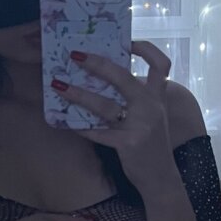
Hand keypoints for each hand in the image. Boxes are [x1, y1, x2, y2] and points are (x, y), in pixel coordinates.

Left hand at [50, 41, 178, 193]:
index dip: (145, 49)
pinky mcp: (128, 144)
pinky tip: (67, 122)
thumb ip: (137, 99)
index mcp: (158, 98)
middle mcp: (151, 107)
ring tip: (59, 86)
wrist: (161, 179)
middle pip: (124, 77)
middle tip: (75, 56)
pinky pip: (98, 132)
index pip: (161, 65)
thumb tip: (103, 80)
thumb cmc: (152, 145)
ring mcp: (140, 126)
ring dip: (79, 94)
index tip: (126, 41)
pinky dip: (81, 126)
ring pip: (105, 105)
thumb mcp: (153, 117)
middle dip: (98, 64)